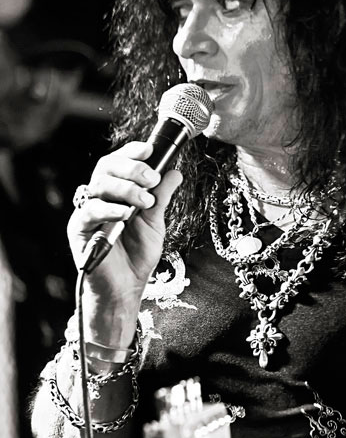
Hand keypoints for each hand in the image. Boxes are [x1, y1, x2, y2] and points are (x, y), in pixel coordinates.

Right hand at [67, 140, 181, 346]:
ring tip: (145, 200)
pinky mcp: (78, 230)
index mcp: (115, 193)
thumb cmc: (137, 255)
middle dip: (131, 168)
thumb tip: (174, 172)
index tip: (149, 149)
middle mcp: (98, 198)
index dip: (131, 152)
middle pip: (105, 168)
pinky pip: (89, 212)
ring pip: (98, 186)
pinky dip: (109, 209)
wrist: (126, 287)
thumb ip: (161, 197)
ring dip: (125, 188)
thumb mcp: (155, 222)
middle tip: (151, 178)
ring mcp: (87, 213)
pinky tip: (125, 213)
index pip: (117, 163)